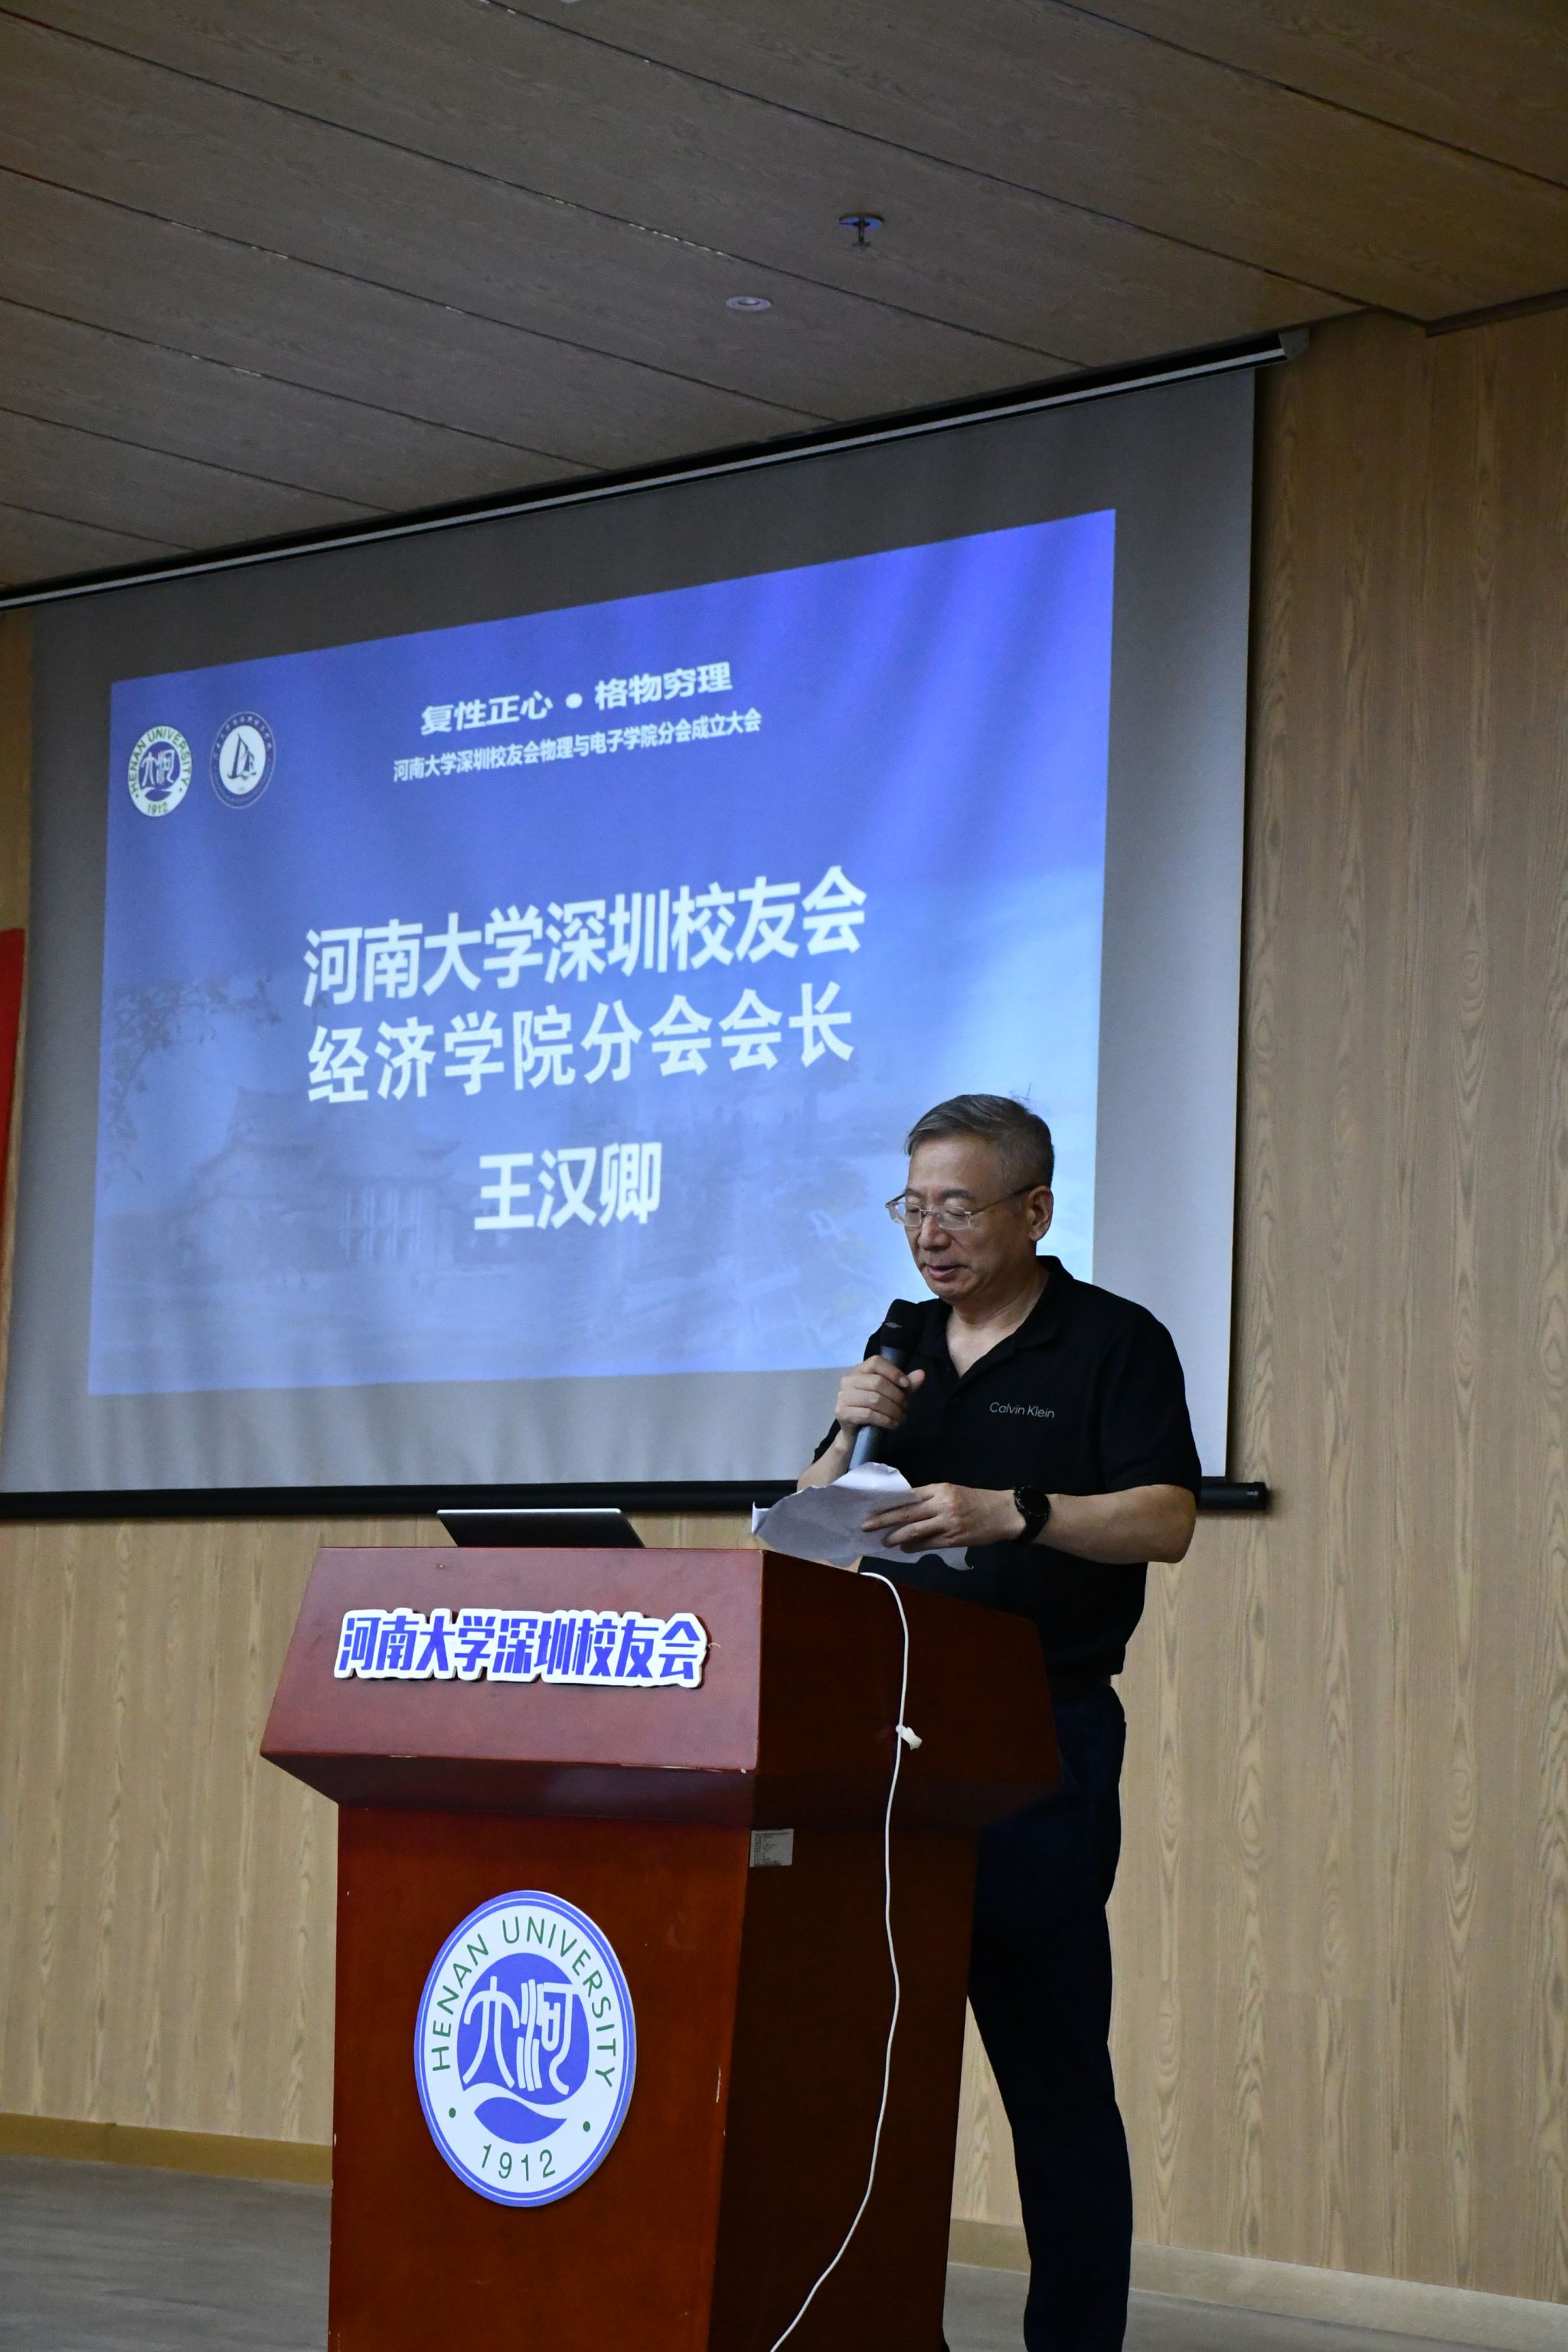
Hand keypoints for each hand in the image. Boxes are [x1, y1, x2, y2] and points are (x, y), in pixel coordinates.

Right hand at [832, 1356, 925, 1436]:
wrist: (855, 1434)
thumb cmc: (874, 1409)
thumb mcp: (892, 1395)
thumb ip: (906, 1385)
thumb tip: (921, 1374)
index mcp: (860, 1370)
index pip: (876, 1362)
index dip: (894, 1372)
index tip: (906, 1385)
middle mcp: (848, 1380)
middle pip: (877, 1382)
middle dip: (897, 1396)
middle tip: (905, 1407)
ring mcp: (843, 1396)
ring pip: (874, 1399)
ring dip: (893, 1410)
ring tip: (901, 1417)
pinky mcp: (843, 1413)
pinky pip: (869, 1414)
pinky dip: (885, 1420)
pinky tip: (893, 1424)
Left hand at [861, 1483, 1023, 1552]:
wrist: (1003, 1513)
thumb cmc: (976, 1501)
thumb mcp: (953, 1492)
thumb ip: (931, 1499)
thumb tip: (905, 1509)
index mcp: (940, 1489)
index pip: (908, 1496)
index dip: (889, 1504)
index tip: (872, 1508)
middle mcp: (942, 1504)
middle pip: (907, 1512)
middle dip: (884, 1520)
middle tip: (867, 1526)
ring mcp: (948, 1522)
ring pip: (915, 1530)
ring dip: (897, 1536)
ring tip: (884, 1541)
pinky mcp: (954, 1538)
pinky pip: (929, 1544)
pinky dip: (915, 1546)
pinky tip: (905, 1548)